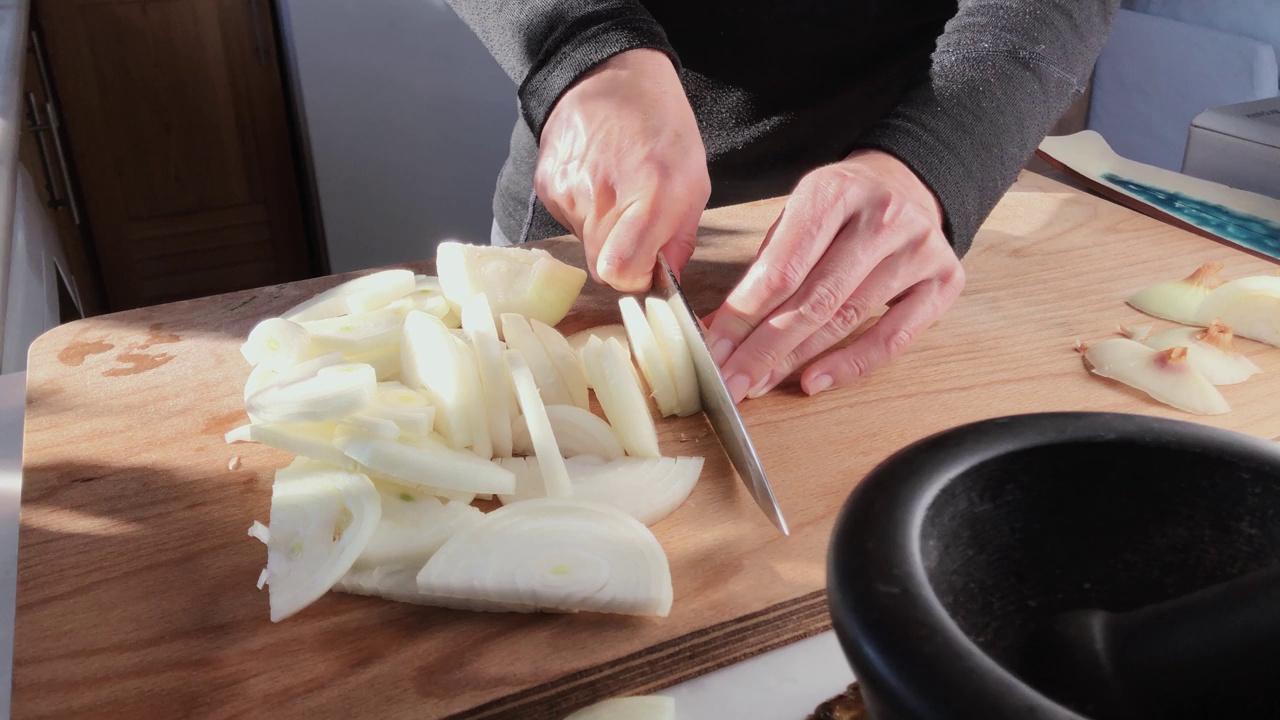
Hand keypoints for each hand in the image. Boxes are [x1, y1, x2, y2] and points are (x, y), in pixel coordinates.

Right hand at [535, 49, 709, 290]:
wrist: (611, 75)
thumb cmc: (663, 127)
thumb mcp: (695, 181)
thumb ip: (680, 239)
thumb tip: (664, 280)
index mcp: (650, 195)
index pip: (620, 272)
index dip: (635, 278)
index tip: (645, 266)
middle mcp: (603, 195)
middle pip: (601, 265)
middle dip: (621, 256)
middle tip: (635, 223)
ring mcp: (569, 189)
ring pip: (584, 243)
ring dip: (602, 231)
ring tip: (616, 190)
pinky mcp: (547, 184)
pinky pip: (567, 221)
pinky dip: (583, 211)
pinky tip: (596, 179)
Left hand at [705, 149, 964, 400]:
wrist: (905, 186)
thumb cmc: (841, 210)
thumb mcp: (796, 216)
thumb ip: (762, 269)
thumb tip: (719, 329)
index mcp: (834, 191)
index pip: (783, 267)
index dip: (744, 315)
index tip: (716, 350)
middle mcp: (882, 216)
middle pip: (814, 299)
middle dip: (765, 347)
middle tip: (733, 381)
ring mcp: (918, 248)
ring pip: (848, 319)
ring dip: (797, 359)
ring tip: (760, 383)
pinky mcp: (943, 279)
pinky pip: (893, 337)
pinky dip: (850, 364)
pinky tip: (814, 381)